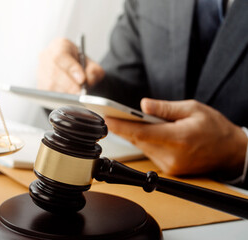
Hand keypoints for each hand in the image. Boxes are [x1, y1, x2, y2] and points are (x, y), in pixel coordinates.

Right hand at [37, 38, 104, 93]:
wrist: (71, 70)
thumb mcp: (91, 65)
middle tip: (80, 92)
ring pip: (49, 83)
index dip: (71, 68)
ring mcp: (40, 71)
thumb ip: (93, 71)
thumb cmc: (80, 66)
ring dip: (64, 92)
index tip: (82, 79)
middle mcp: (46, 56)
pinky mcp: (39, 84)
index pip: (61, 56)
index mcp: (59, 45)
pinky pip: (47, 93)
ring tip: (76, 98)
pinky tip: (68, 99)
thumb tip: (86, 81)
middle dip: (68, 84)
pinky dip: (58, 97)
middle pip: (53, 71)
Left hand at [105, 98, 246, 177]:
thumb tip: (143, 105)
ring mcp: (170, 166)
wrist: (232, 152)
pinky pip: (150, 154)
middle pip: (138, 140)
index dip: (120, 126)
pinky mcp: (170, 170)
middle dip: (124, 127)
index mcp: (178, 138)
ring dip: (135, 134)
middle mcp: (172, 156)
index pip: (141, 133)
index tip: (106, 119)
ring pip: (143, 147)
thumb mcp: (193, 109)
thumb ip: (166, 108)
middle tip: (110, 114)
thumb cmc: (215, 128)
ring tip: (126, 120)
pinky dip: (146, 142)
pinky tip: (145, 132)